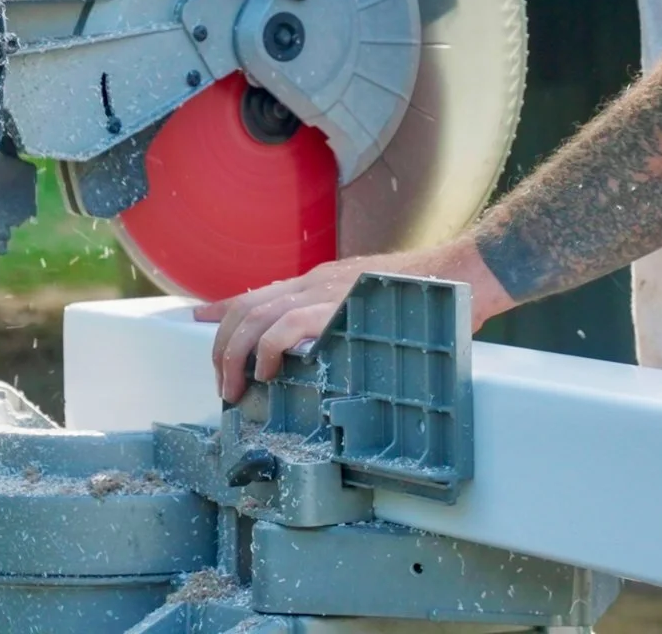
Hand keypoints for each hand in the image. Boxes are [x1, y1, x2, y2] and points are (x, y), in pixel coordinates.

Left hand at [194, 244, 508, 402]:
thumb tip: (327, 354)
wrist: (464, 272)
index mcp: (322, 282)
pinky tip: (268, 373)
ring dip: (237, 355)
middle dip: (223, 345)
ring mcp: (327, 291)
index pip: (260, 293)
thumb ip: (344, 324)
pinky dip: (267, 350)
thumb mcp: (373, 307)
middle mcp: (316, 282)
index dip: (224, 308)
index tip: (198, 319)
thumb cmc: (429, 297)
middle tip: (223, 383)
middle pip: (247, 306)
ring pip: (257, 317)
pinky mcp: (339, 306)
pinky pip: (286, 326)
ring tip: (235, 388)